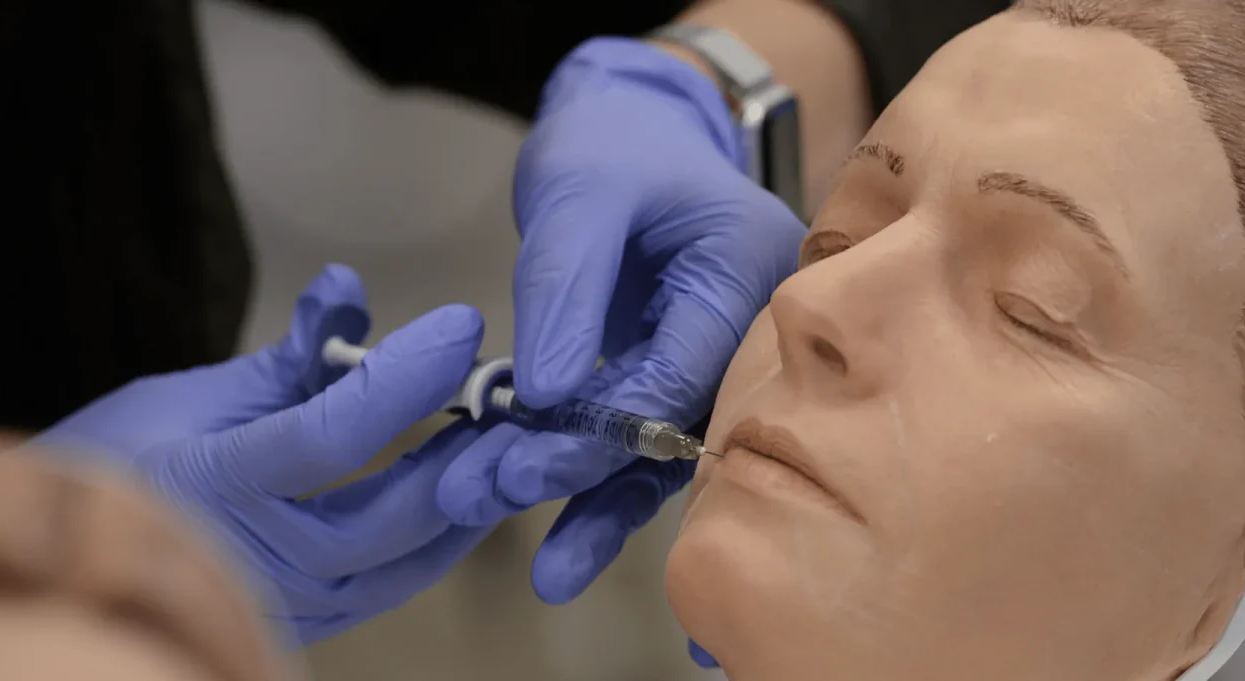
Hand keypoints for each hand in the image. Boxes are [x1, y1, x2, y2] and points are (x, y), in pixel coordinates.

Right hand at [40, 265, 499, 644]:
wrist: (63, 560)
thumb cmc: (118, 465)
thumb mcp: (190, 395)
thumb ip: (289, 353)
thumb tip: (348, 288)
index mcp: (213, 482)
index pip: (334, 434)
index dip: (405, 377)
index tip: (461, 326)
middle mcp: (255, 559)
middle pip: (388, 517)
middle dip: (464, 454)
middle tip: (514, 399)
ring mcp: (284, 606)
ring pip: (404, 565)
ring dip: (467, 502)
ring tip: (509, 444)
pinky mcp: (306, 626)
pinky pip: (391, 587)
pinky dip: (438, 540)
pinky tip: (472, 494)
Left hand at [436, 38, 801, 605]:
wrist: (630, 133)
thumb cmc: (611, 145)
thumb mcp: (576, 192)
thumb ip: (566, 287)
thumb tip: (550, 396)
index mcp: (749, 267)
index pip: (687, 367)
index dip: (609, 421)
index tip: (525, 458)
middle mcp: (751, 329)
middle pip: (678, 424)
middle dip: (585, 470)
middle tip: (493, 493)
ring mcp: (720, 363)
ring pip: (664, 456)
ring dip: (597, 507)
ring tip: (546, 576)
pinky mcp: (679, 385)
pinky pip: (645, 452)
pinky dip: (599, 494)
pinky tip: (559, 556)